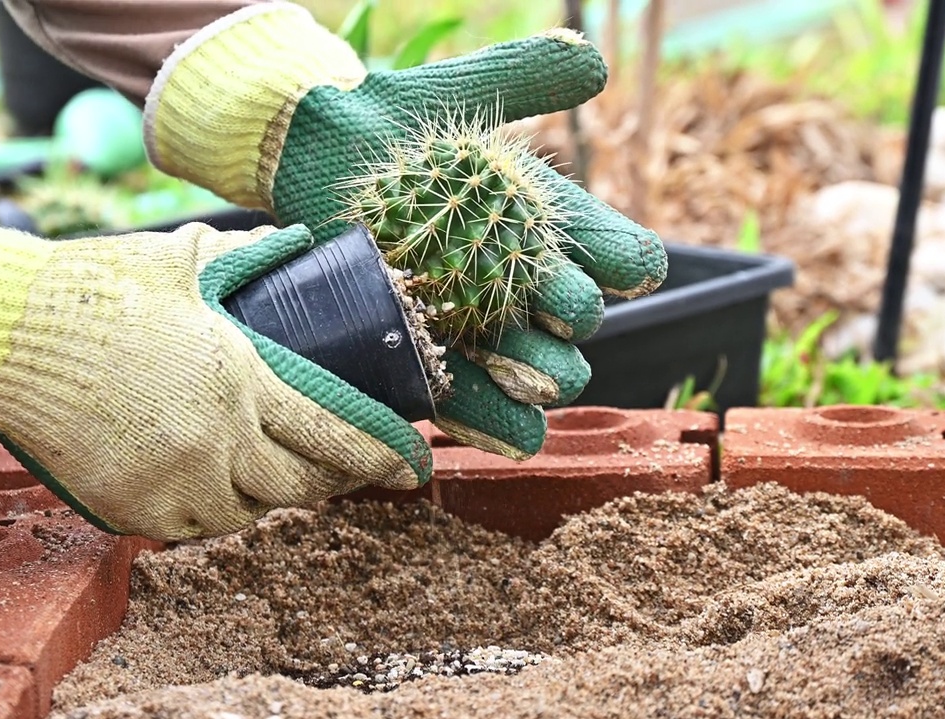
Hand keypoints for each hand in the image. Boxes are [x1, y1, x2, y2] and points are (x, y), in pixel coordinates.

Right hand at [0, 189, 430, 539]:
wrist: (2, 335)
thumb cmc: (94, 288)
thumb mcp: (183, 259)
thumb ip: (245, 257)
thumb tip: (294, 243)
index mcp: (240, 378)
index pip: (335, 432)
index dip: (383, 454)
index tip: (414, 465)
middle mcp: (215, 441)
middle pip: (300, 486)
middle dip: (335, 481)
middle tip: (349, 470)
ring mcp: (170, 481)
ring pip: (247, 513)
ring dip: (270, 496)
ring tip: (277, 471)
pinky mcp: (128, 506)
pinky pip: (189, 526)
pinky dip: (211, 510)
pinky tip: (214, 485)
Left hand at [143, 3, 666, 458]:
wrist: (317, 154)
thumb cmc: (396, 120)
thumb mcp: (458, 87)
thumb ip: (524, 72)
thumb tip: (591, 61)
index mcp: (545, 222)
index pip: (619, 254)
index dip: (627, 262)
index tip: (619, 263)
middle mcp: (522, 280)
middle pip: (581, 320)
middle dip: (576, 316)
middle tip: (555, 306)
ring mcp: (480, 324)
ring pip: (543, 373)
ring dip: (545, 378)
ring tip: (526, 375)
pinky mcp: (432, 354)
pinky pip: (479, 405)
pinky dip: (498, 422)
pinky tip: (509, 431)